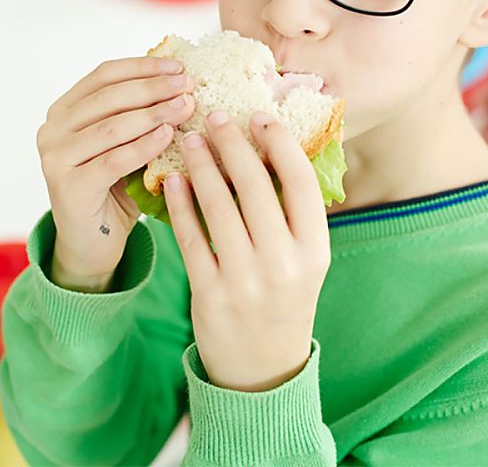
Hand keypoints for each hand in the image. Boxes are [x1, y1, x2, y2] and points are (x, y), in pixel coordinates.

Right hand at [36, 57, 195, 291]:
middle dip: (154, 88)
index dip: (143, 66)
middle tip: (188, 85)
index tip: (178, 66)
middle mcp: (52, 129)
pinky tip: (169, 135)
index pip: (104, 75)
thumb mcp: (125, 142)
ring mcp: (56, 158)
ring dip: (154, 113)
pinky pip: (113, 160)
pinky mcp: (68, 187)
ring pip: (112, 126)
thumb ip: (140, 114)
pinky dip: (144, 145)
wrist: (92, 243)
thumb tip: (184, 81)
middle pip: (109, 97)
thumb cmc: (115, 188)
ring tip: (186, 107)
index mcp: (64, 110)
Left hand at [163, 110, 330, 391]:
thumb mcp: (304, 261)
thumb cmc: (284, 300)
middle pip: (255, 186)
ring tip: (189, 140)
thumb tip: (269, 148)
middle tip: (214, 116)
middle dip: (232, 144)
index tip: (259, 117)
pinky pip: (190, 238)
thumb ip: (292, 213)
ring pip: (218, 206)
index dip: (279, 144)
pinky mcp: (210, 295)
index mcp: (314, 250)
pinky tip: (173, 180)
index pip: (301, 181)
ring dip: (202, 166)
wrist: (262, 371)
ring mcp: (245, 281)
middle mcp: (284, 264)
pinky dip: (180, 204)